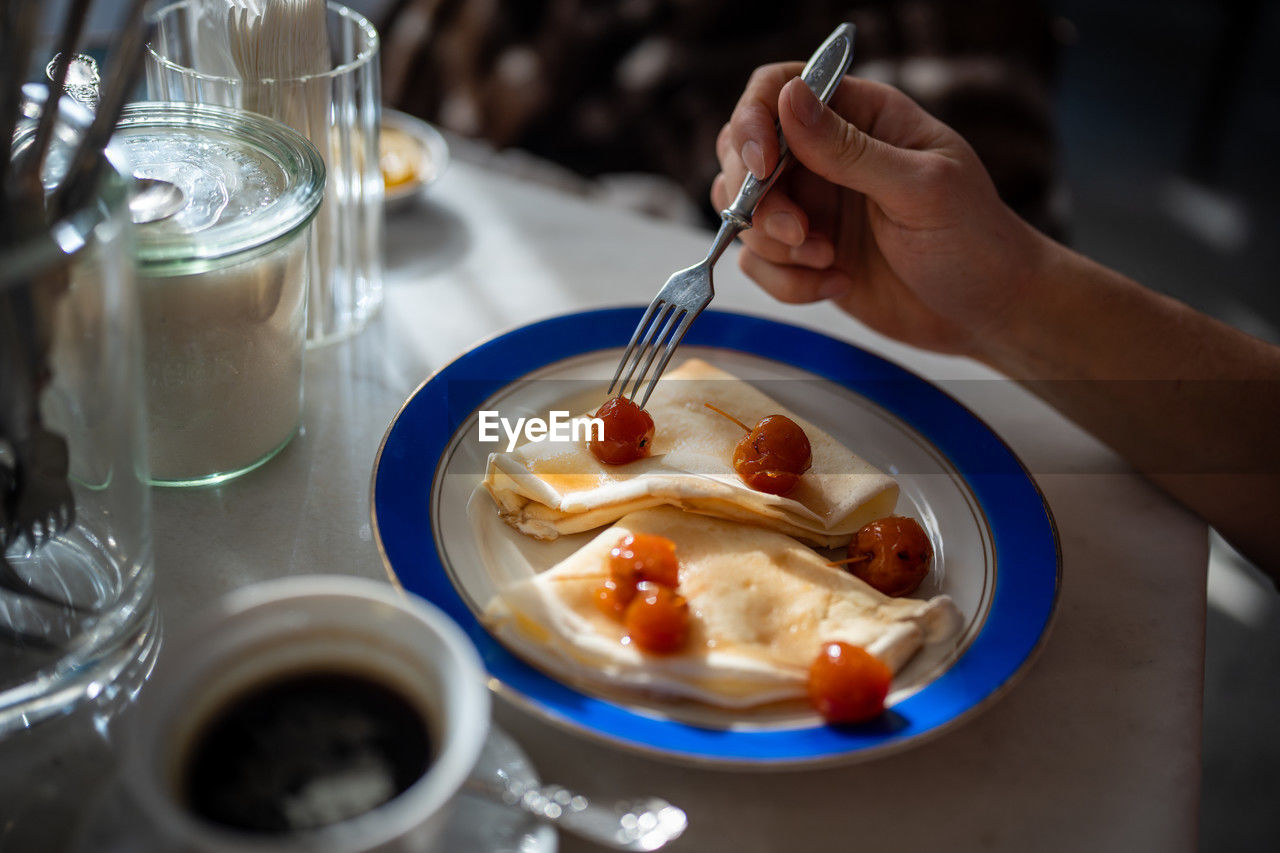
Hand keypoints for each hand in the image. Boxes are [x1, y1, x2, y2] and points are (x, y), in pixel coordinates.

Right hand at [711, 63, 1048, 358]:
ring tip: (829, 260)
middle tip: (797, 232)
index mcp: (862, 116)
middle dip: (756, 198)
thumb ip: (850, 149)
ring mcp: (813, 206)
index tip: (762, 167)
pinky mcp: (804, 255)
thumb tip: (789, 98)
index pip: (780, 88)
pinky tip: (838, 284)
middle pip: (745, 152)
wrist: (986, 312)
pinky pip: (758, 263)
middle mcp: (828, 156)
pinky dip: (787, 283)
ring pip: (743, 212)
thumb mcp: (919, 189)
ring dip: (775, 246)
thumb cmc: (974, 241)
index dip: (755, 120)